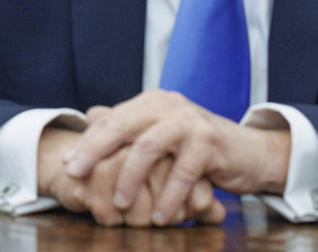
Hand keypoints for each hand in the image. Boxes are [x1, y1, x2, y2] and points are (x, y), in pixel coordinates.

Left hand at [64, 91, 289, 225]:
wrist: (250, 153)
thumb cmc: (199, 149)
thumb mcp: (162, 134)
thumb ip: (129, 126)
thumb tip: (89, 116)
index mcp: (152, 102)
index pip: (112, 119)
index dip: (88, 142)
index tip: (67, 164)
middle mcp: (168, 105)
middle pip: (122, 126)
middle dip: (95, 152)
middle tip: (77, 175)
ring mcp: (189, 121)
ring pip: (148, 148)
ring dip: (131, 179)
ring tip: (120, 204)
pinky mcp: (209, 142)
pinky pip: (181, 172)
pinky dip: (169, 196)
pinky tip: (160, 216)